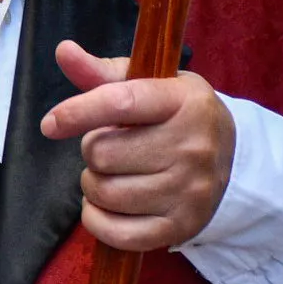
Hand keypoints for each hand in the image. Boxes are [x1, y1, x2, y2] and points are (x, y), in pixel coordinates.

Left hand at [39, 41, 236, 251]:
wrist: (231, 159)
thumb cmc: (177, 115)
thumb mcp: (151, 84)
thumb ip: (104, 72)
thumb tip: (63, 50)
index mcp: (184, 102)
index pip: (120, 103)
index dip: (77, 112)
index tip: (50, 124)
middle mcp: (192, 147)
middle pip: (103, 153)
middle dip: (93, 150)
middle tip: (113, 147)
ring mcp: (189, 191)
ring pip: (105, 193)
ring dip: (94, 184)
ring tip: (114, 173)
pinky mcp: (181, 227)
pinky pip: (117, 234)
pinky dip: (98, 220)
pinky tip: (106, 205)